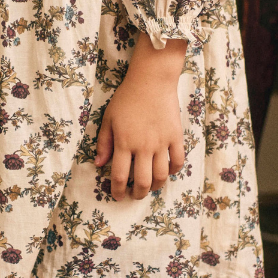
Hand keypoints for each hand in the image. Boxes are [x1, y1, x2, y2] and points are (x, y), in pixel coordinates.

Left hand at [95, 33, 186, 200]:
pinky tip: (167, 171)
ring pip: (161, 175)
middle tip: (135, 195)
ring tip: (150, 187)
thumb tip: (99, 164)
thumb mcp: (108, 119)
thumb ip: (103, 143)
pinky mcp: (176, 137)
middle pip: (142, 181)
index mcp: (124, 143)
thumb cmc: (126, 98)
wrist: (151, 81)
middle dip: (138, 193)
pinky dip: (173, 170)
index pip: (120, 176)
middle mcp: (143, 146)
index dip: (118, 190)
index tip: (117, 196)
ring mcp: (161, 142)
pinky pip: (177, 161)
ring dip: (155, 186)